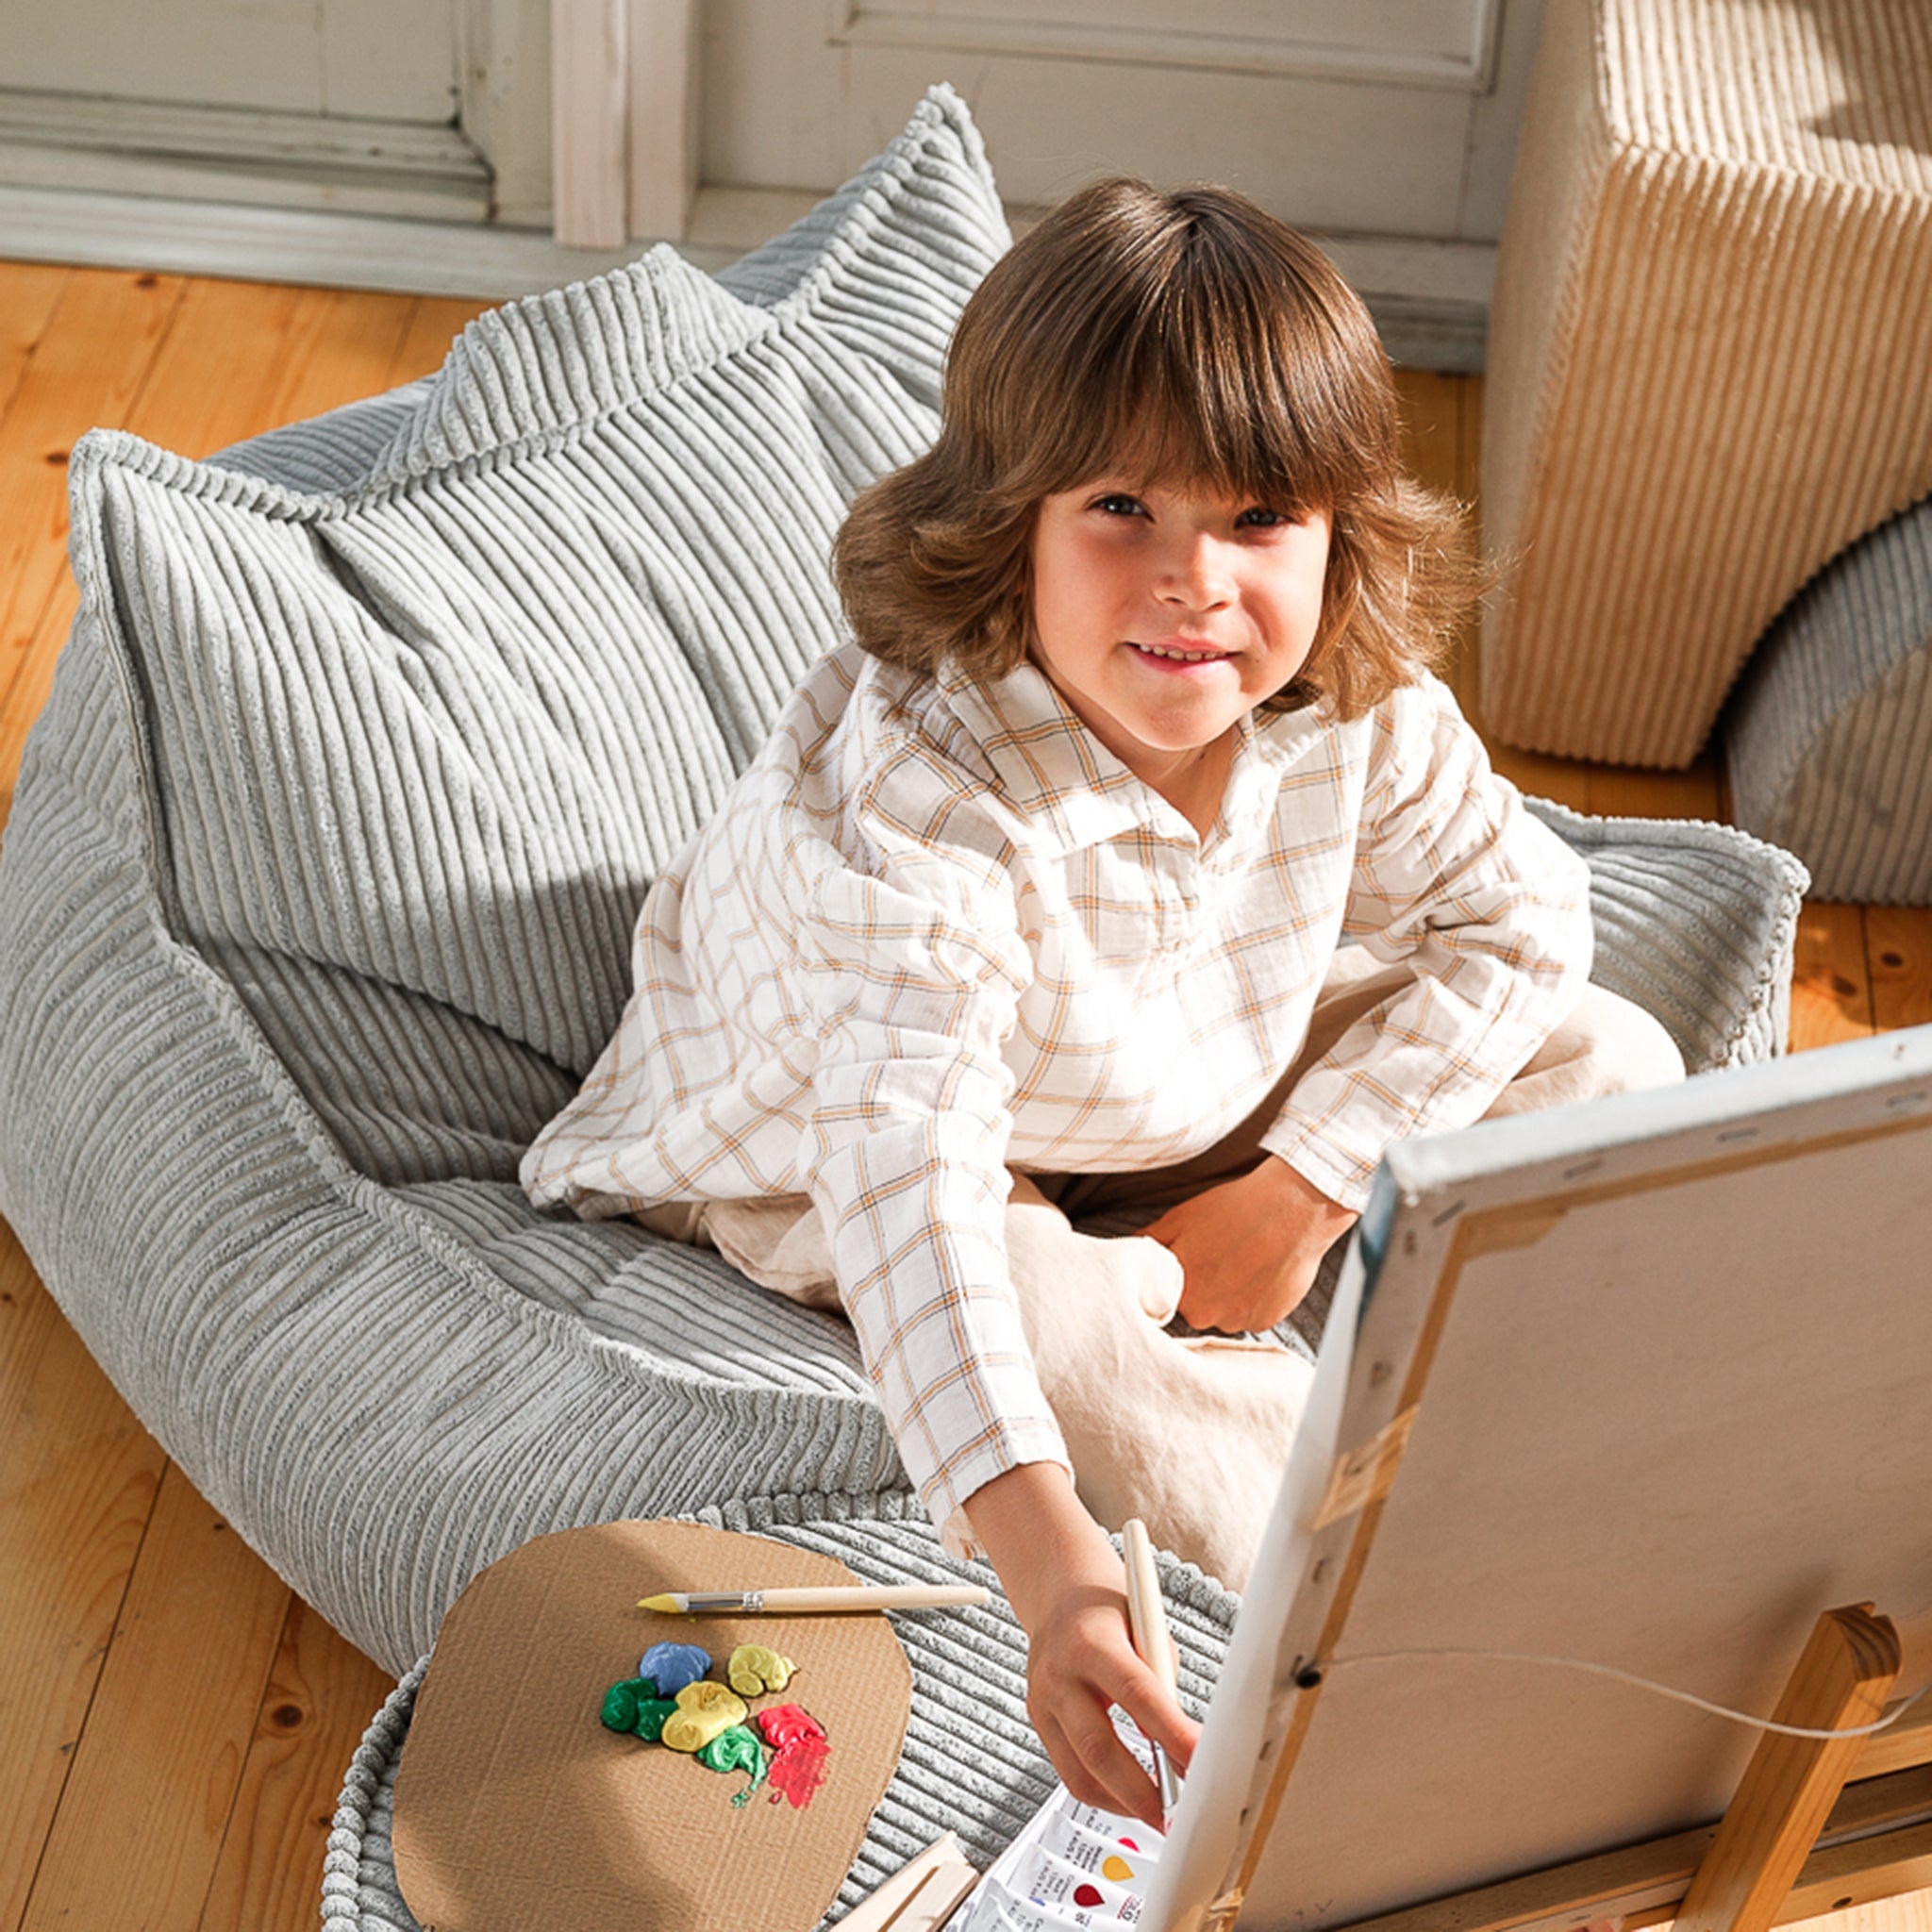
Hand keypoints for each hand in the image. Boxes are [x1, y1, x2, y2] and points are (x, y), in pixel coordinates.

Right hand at [963, 1463, 1197, 1829]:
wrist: (1059, 1595)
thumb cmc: (1112, 1612)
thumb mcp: (1147, 1631)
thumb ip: (1162, 1683)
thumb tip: (1183, 1746)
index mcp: (1091, 1642)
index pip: (1137, 1696)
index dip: (1172, 1735)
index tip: (1200, 1764)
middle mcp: (1059, 1675)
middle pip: (1100, 1748)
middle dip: (1144, 1790)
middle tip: (1179, 1815)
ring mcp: (1042, 1702)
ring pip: (1079, 1773)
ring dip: (1124, 1804)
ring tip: (1159, 1817)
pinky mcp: (1038, 1723)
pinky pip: (1069, 1773)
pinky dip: (1104, 1793)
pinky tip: (1131, 1799)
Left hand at [1142, 1155, 1355, 1333]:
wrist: (1291, 1209)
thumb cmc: (1236, 1208)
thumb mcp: (1181, 1217)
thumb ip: (1150, 1241)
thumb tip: (1128, 1250)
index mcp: (1176, 1288)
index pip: (1164, 1297)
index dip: (1177, 1277)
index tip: (1192, 1262)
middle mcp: (1202, 1313)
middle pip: (1194, 1307)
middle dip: (1203, 1286)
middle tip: (1221, 1256)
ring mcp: (1235, 1320)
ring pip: (1223, 1313)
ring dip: (1229, 1295)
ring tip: (1244, 1261)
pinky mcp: (1265, 1321)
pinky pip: (1251, 1315)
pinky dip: (1254, 1299)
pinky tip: (1261, 1271)